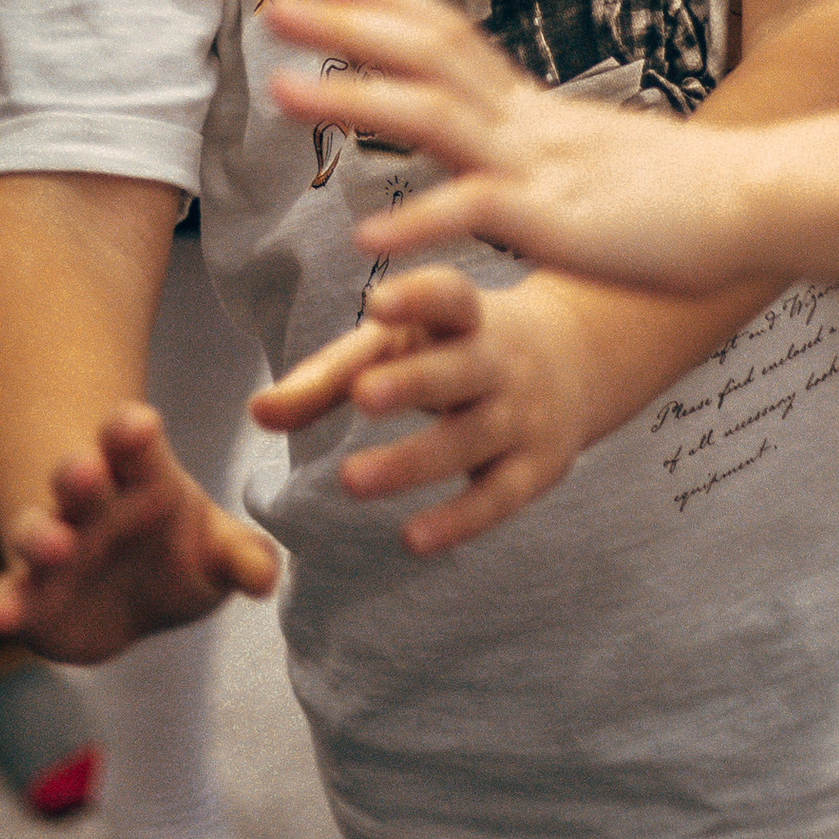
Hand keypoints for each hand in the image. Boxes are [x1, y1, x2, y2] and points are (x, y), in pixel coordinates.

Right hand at [0, 402, 278, 661]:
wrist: (127, 594)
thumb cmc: (178, 554)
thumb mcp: (219, 552)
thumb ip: (242, 557)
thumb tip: (264, 579)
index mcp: (140, 475)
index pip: (133, 441)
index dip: (133, 431)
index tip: (139, 426)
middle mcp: (89, 503)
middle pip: (77, 475)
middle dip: (79, 472)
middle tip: (86, 471)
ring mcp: (54, 546)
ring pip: (36, 530)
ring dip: (40, 535)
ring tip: (54, 545)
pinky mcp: (30, 593)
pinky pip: (9, 592)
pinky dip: (1, 602)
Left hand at [254, 260, 605, 552]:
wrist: (581, 358)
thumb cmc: (457, 347)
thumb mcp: (401, 346)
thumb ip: (328, 377)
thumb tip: (257, 413)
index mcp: (465, 316)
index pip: (450, 298)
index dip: (419, 298)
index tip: (381, 304)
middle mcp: (500, 361)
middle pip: (460, 370)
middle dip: (415, 381)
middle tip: (363, 394)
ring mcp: (522, 415)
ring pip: (470, 438)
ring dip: (412, 460)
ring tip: (349, 480)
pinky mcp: (538, 467)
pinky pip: (499, 497)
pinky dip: (459, 520)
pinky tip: (411, 540)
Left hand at [266, 0, 773, 298]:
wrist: (761, 204)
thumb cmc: (690, 197)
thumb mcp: (601, 162)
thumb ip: (550, 156)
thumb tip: (519, 151)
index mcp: (535, 112)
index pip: (447, 38)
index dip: (384, 2)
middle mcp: (527, 123)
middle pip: (422, 55)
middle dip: (344, 26)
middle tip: (275, 2)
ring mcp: (539, 165)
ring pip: (431, 115)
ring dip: (352, 98)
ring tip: (281, 90)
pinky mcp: (556, 220)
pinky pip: (476, 215)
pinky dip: (420, 221)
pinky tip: (366, 236)